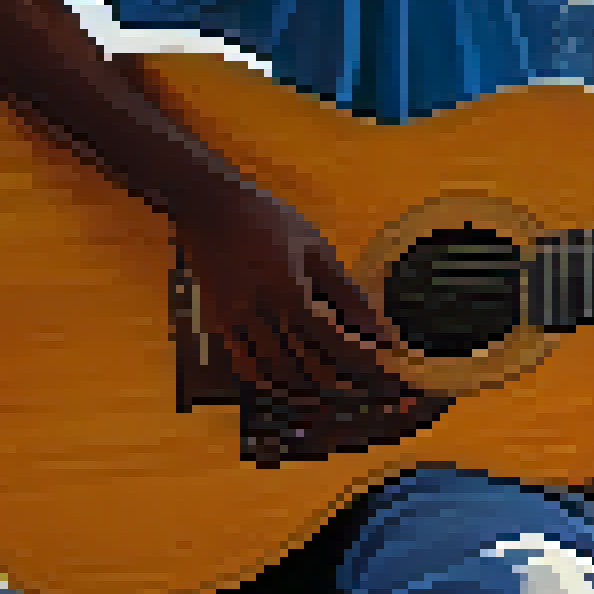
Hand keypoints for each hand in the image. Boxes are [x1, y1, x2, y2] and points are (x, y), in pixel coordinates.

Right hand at [166, 181, 451, 462]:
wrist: (209, 205)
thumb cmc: (268, 219)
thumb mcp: (315, 248)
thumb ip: (347, 292)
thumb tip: (377, 328)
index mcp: (288, 289)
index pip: (334, 341)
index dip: (362, 359)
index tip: (385, 367)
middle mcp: (259, 311)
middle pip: (307, 363)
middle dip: (342, 379)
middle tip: (367, 384)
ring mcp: (235, 321)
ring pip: (277, 372)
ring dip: (309, 385)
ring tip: (336, 387)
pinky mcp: (220, 324)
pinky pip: (247, 365)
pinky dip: (272, 379)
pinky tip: (291, 381)